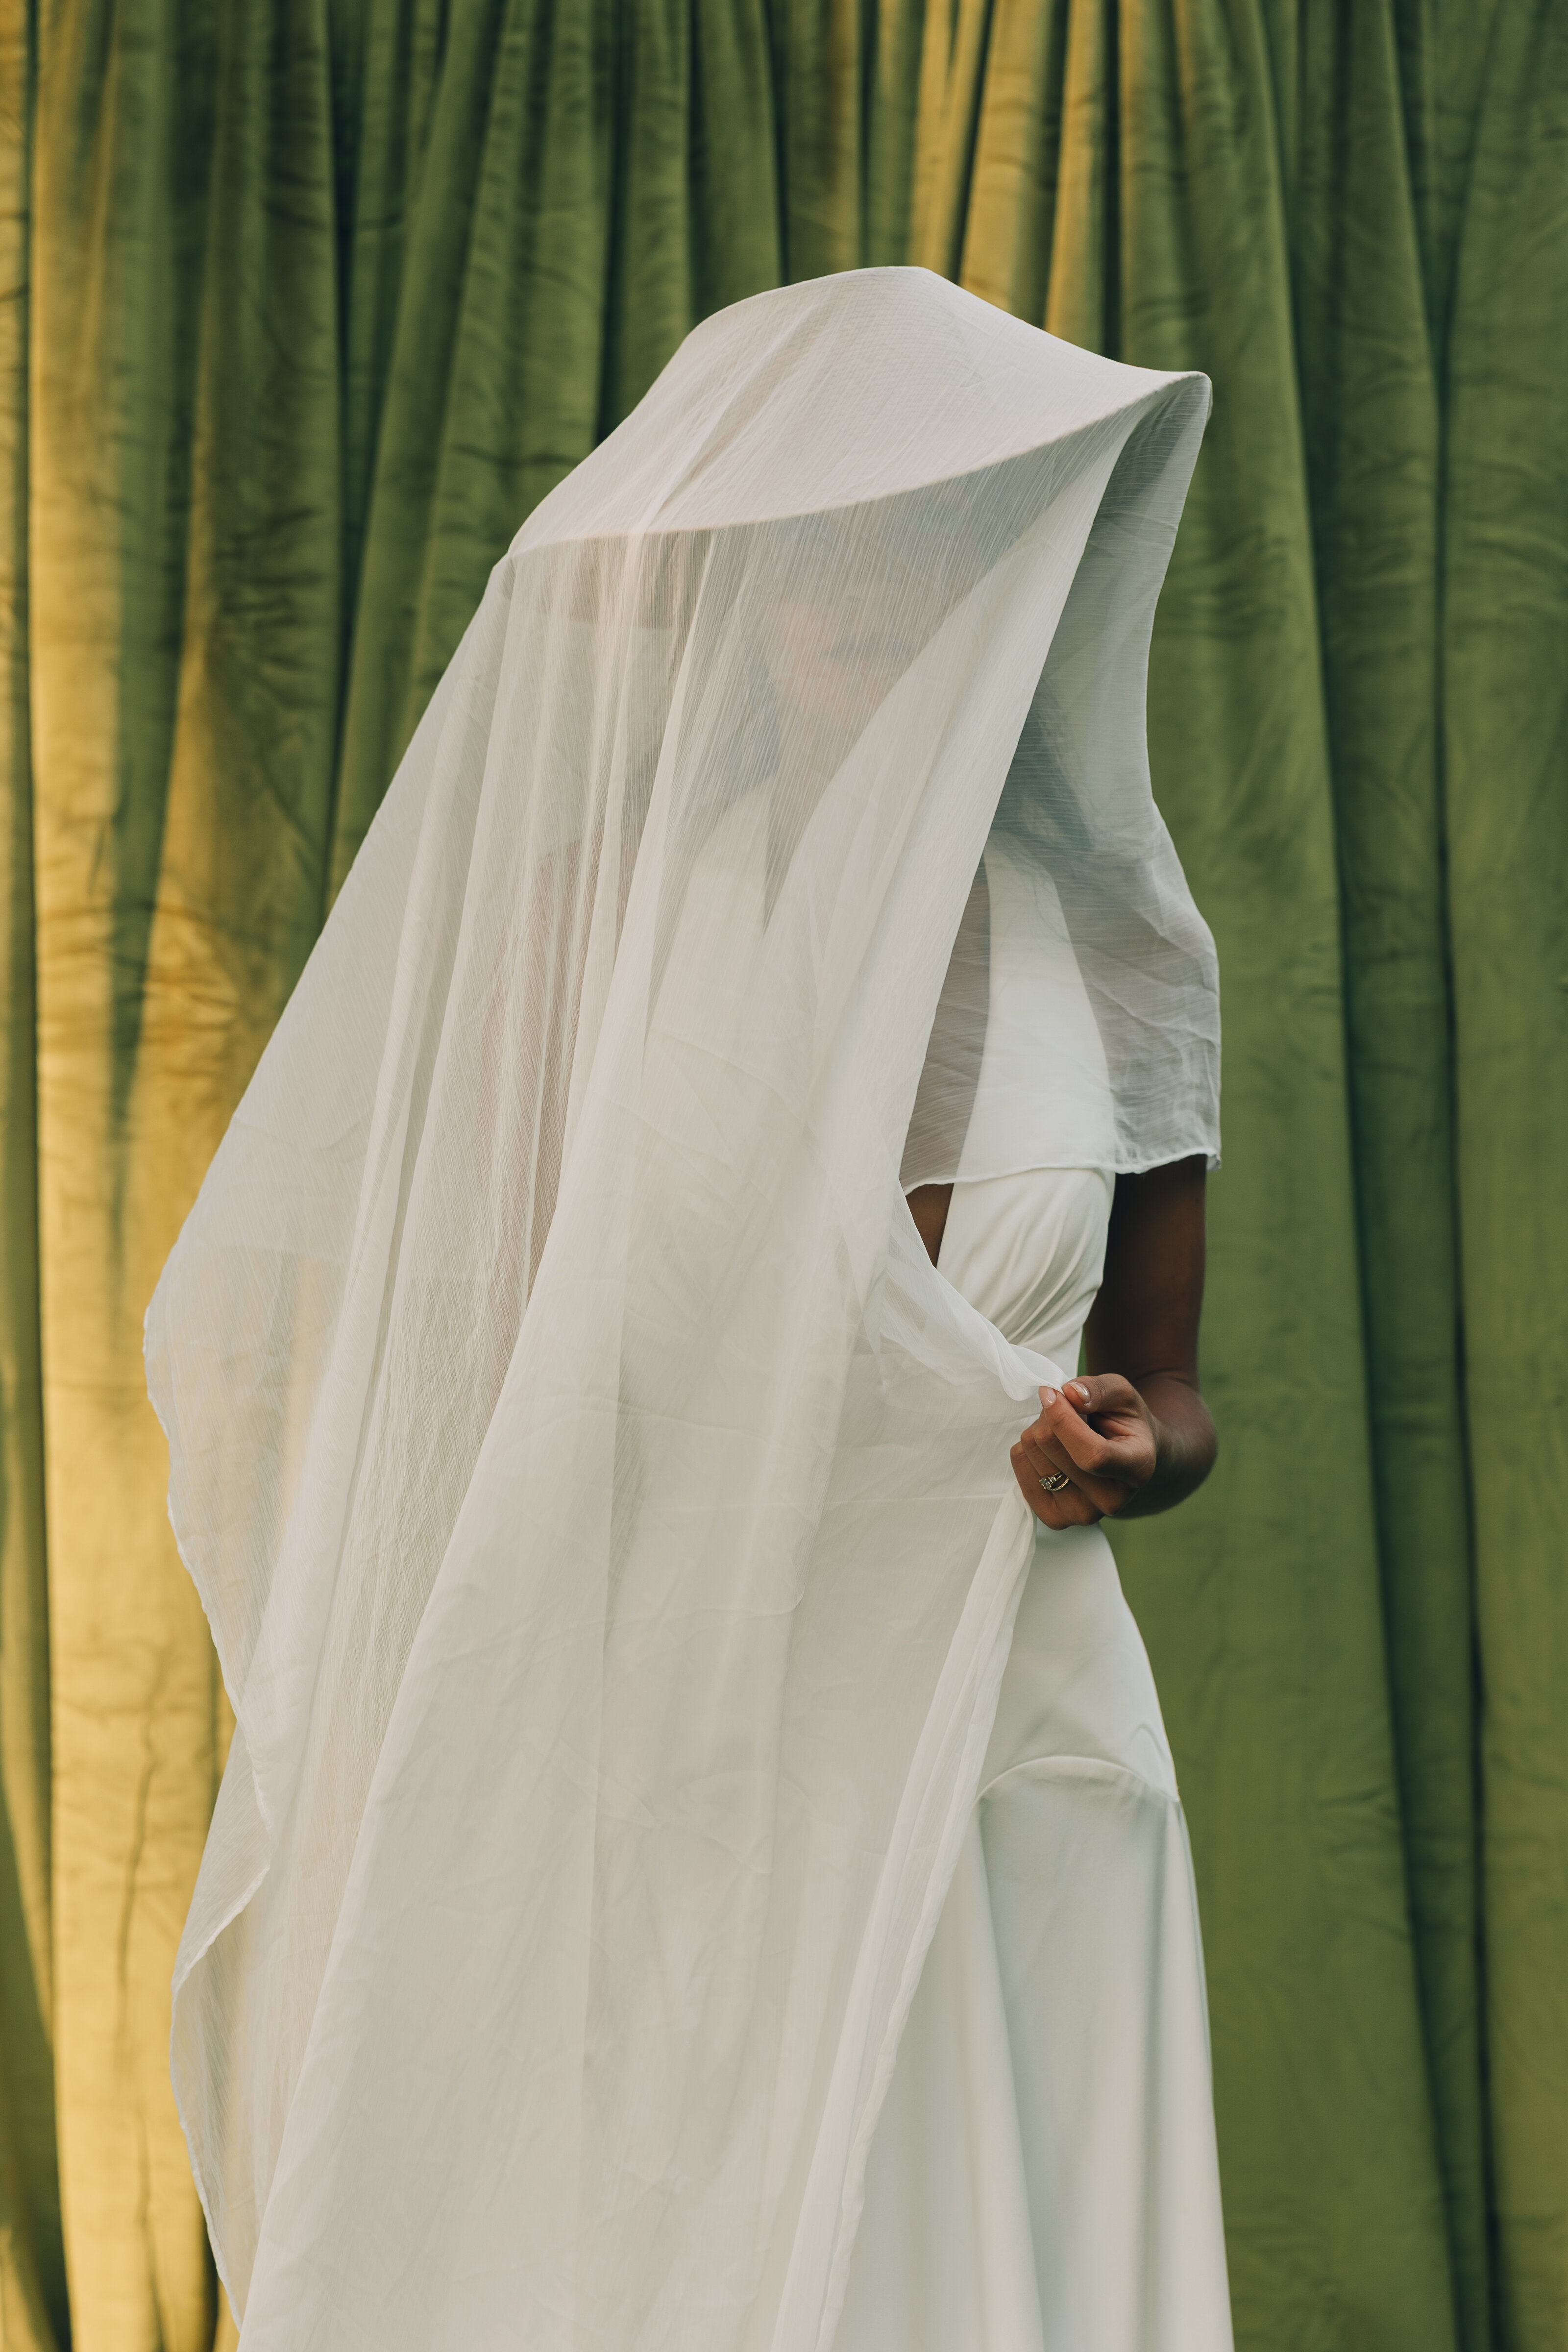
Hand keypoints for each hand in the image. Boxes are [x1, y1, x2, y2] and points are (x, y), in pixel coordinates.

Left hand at [1010, 1375, 1159, 1528]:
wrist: (1126, 1459)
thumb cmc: (1125, 1424)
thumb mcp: (1124, 1395)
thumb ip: (1100, 1390)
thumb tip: (1070, 1394)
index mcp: (1137, 1469)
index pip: (1091, 1454)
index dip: (1063, 1421)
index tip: (1051, 1394)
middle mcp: (1111, 1501)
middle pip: (1055, 1451)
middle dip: (1048, 1417)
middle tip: (1061, 1407)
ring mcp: (1081, 1515)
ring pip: (1033, 1457)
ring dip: (1037, 1432)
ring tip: (1060, 1431)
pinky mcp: (1054, 1518)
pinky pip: (1020, 1471)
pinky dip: (1025, 1451)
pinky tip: (1048, 1449)